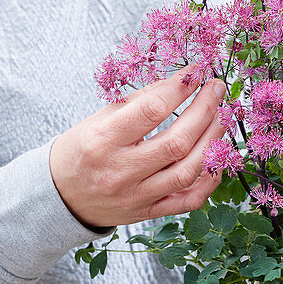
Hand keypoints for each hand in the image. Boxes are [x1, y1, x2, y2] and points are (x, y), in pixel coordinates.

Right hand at [50, 69, 226, 229]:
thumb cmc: (82, 150)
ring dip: (212, 142)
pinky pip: (188, 201)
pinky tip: (216, 158)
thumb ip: (138, 102)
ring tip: (221, 119)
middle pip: (176, 142)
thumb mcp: (98, 119)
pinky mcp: (148, 212)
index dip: (179, 88)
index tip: (197, 71)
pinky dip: (209, 181)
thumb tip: (180, 82)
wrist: (62, 195)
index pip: (150, 110)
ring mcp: (136, 195)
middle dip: (204, 111)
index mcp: (102, 140)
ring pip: (187, 171)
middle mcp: (120, 170)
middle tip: (217, 90)